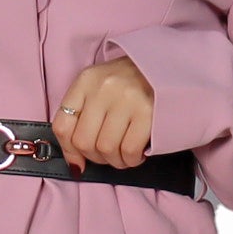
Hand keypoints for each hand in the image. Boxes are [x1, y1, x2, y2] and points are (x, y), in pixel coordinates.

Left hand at [52, 56, 154, 170]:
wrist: (170, 68)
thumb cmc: (131, 84)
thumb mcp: (100, 89)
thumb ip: (83, 120)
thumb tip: (76, 165)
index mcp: (86, 80)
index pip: (62, 125)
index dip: (69, 151)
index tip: (80, 161)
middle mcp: (103, 87)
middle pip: (83, 142)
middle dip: (96, 158)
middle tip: (110, 154)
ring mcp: (126, 99)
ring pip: (107, 149)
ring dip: (116, 160)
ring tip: (125, 153)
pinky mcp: (148, 112)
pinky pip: (129, 151)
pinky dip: (132, 159)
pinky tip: (138, 152)